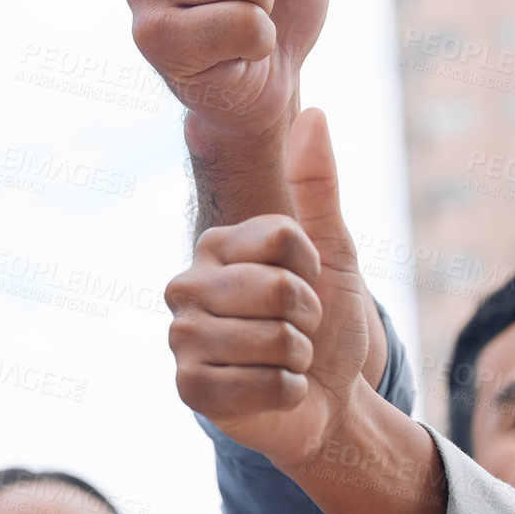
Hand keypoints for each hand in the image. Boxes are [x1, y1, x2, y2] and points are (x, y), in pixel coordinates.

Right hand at [166, 109, 382, 469]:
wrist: (326, 399)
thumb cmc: (325, 323)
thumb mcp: (333, 253)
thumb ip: (319, 187)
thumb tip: (314, 114)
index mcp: (216, 245)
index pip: (283, 236)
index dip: (313, 268)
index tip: (305, 285)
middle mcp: (186, 285)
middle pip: (279, 289)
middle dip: (310, 318)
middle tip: (297, 330)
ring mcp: (181, 338)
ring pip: (275, 339)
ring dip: (300, 357)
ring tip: (284, 360)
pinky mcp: (188, 388)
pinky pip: (262, 385)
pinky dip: (288, 392)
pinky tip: (274, 392)